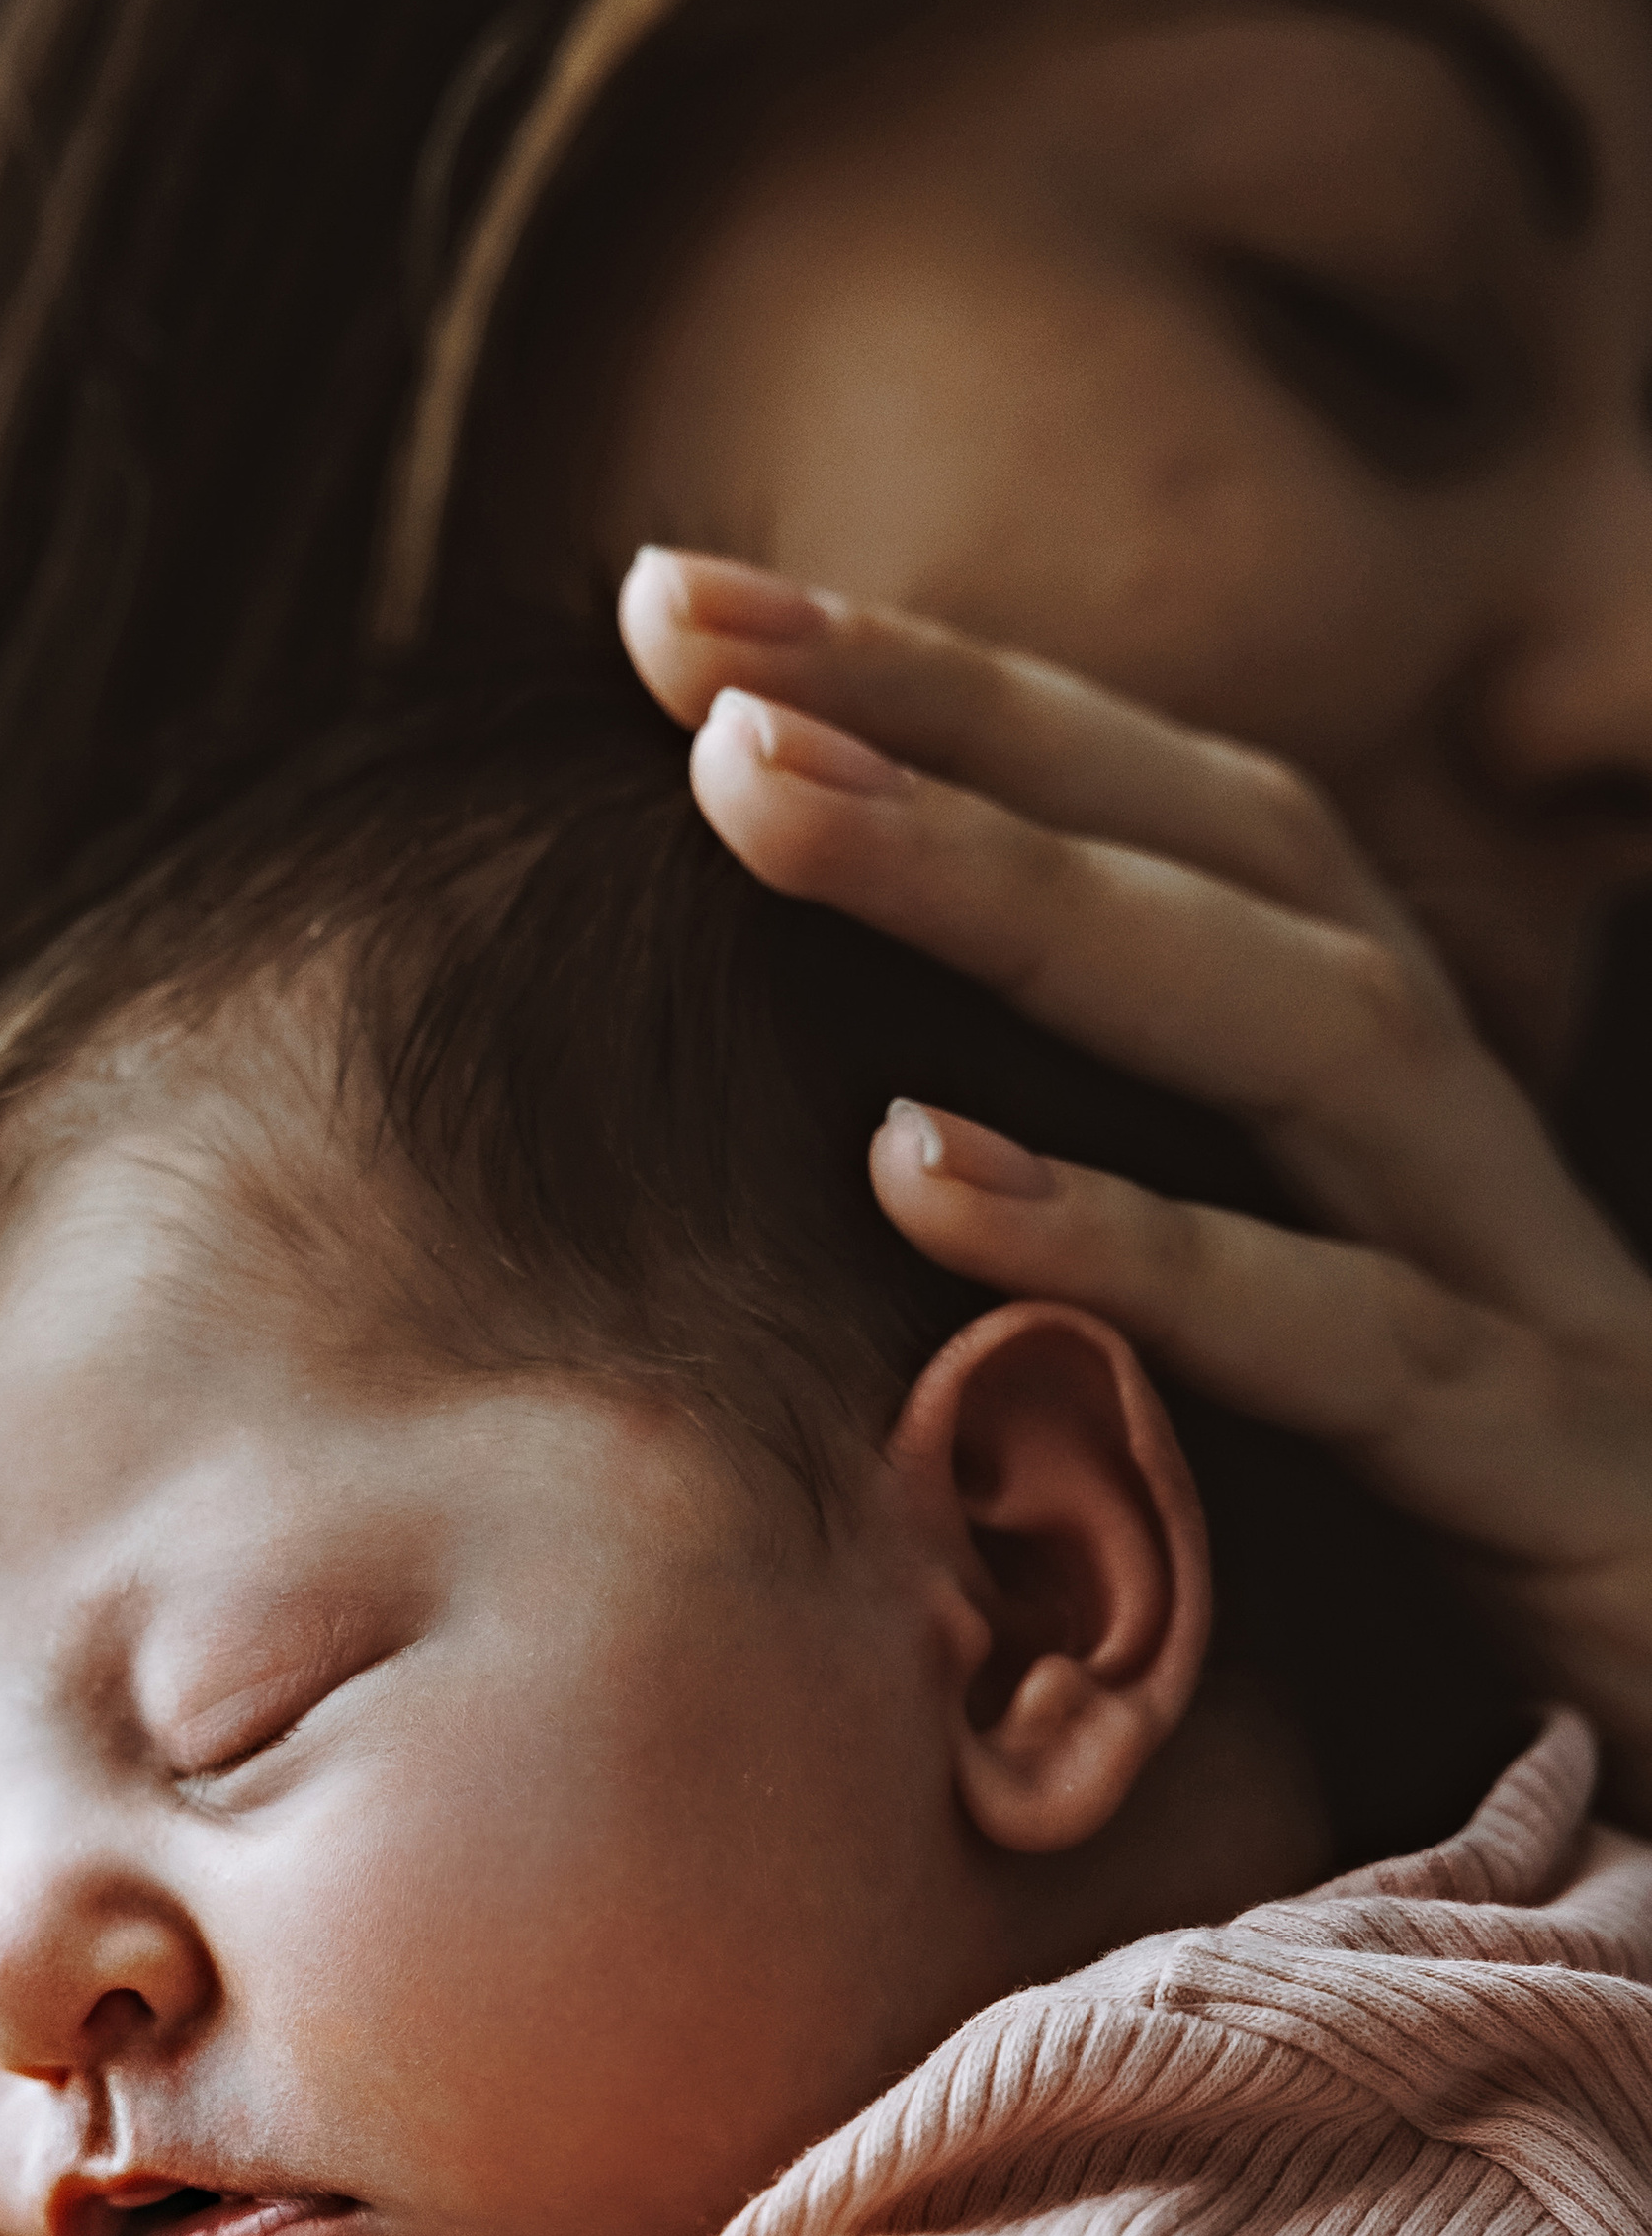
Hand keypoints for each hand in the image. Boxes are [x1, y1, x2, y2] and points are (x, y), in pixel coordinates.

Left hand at [621, 545, 1651, 1824]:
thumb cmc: (1438, 1630)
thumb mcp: (1225, 1424)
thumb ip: (1069, 1288)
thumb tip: (799, 1167)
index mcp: (1383, 1134)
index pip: (1169, 840)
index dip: (943, 698)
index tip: (674, 605)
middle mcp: (1465, 1170)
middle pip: (1237, 859)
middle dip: (957, 721)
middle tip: (681, 626)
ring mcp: (1538, 1314)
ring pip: (1301, 1032)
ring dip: (1017, 896)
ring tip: (756, 801)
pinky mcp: (1568, 1492)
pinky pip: (1355, 1345)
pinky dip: (1144, 1246)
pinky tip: (916, 1167)